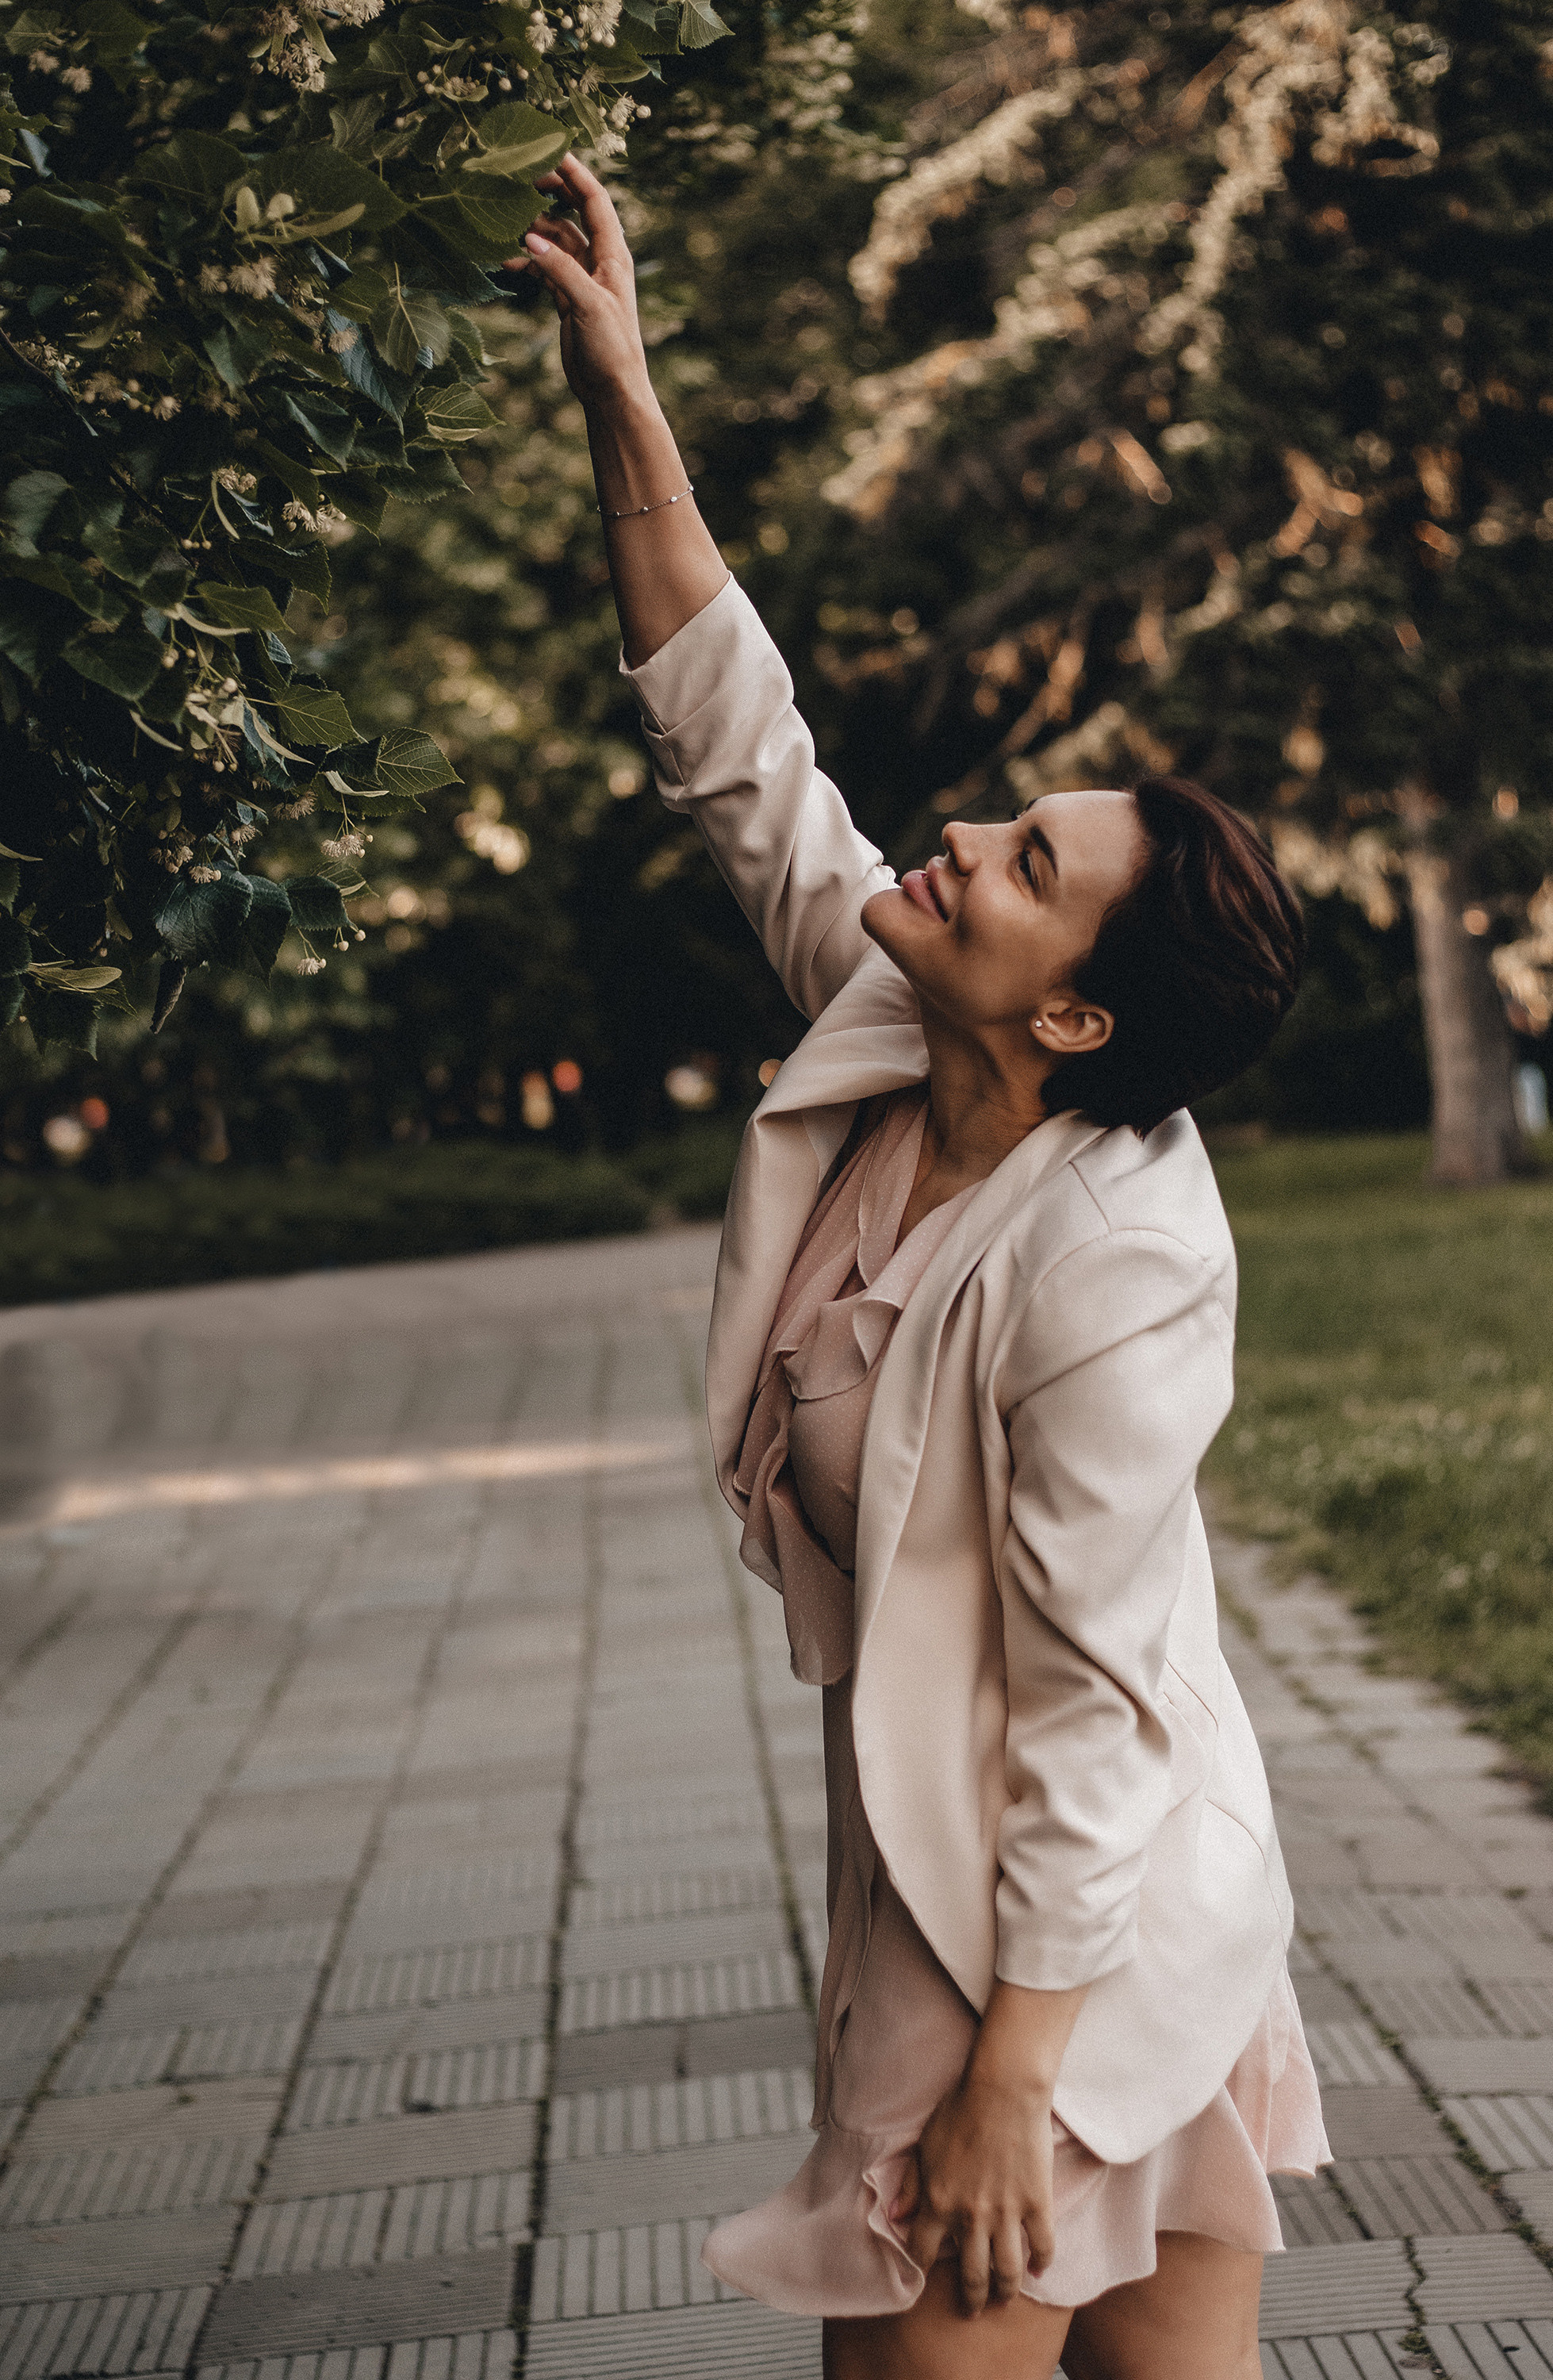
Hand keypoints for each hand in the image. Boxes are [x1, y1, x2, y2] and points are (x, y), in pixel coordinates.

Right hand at [503, 154, 651, 413]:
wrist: (611, 391)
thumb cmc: (611, 349)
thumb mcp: (587, 304)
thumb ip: (560, 269)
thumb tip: (530, 236)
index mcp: (613, 255)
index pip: (594, 200)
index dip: (574, 173)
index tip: (550, 150)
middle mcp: (599, 260)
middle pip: (573, 212)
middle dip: (549, 192)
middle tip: (520, 178)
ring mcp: (582, 278)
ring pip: (554, 239)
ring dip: (531, 229)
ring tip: (503, 221)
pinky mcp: (568, 297)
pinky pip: (545, 267)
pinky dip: (528, 260)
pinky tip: (506, 260)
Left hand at [891, 2072, 1055, 2315]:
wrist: (1002, 2089)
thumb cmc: (959, 2109)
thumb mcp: (925, 2145)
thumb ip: (911, 2184)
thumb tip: (896, 2217)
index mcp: (938, 2201)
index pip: (923, 2251)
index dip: (922, 2267)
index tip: (925, 2276)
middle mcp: (971, 2216)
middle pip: (971, 2274)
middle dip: (970, 2299)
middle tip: (972, 2311)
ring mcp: (1007, 2213)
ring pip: (1007, 2271)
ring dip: (1004, 2291)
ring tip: (1004, 2299)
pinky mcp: (1037, 2203)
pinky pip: (1042, 2245)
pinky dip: (1041, 2263)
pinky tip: (1037, 2272)